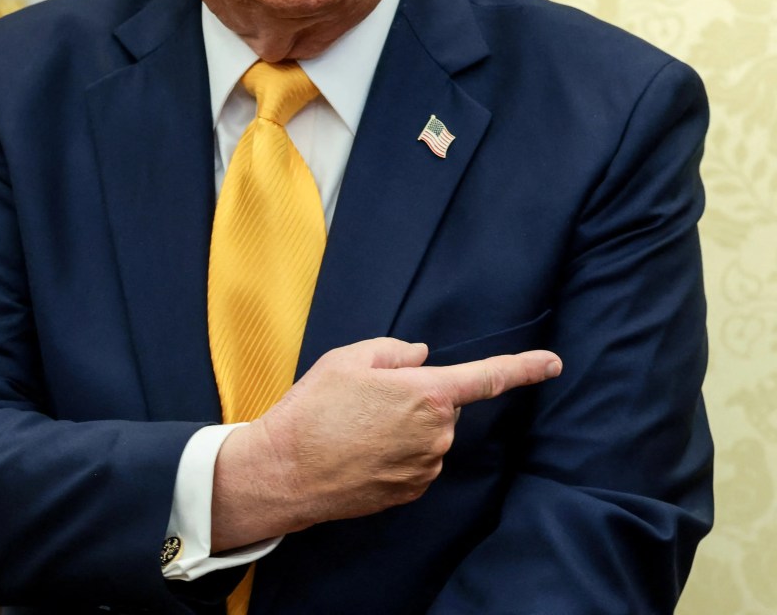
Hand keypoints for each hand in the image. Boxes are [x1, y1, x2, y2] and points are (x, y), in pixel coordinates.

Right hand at [211, 338, 560, 550]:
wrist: (288, 469)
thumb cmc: (316, 407)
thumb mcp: (349, 358)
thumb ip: (394, 350)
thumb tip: (420, 357)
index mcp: (427, 393)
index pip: (487, 376)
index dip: (524, 367)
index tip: (553, 362)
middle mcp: (436, 434)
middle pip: (442, 404)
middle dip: (415, 395)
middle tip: (367, 397)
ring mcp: (425, 467)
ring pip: (428, 434)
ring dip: (404, 425)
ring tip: (355, 425)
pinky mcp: (410, 490)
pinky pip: (415, 460)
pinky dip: (396, 451)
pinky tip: (360, 449)